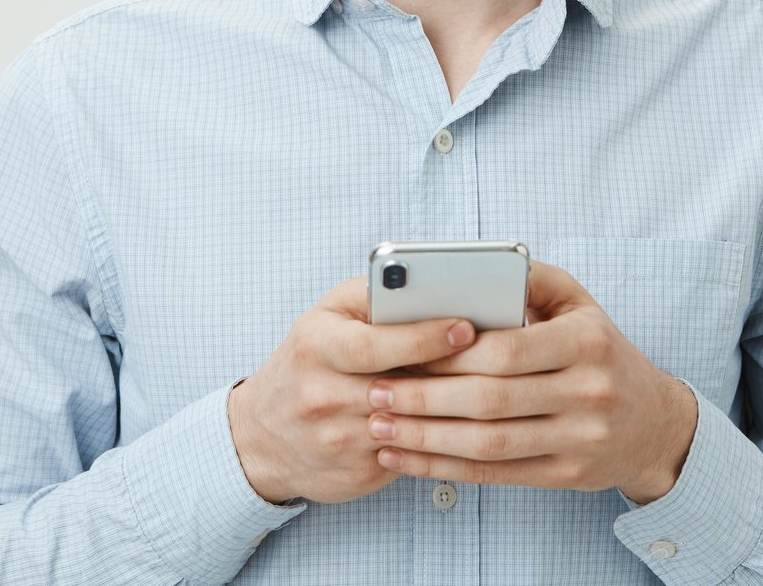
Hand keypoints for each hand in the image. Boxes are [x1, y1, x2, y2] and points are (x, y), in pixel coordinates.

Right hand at [228, 276, 474, 505]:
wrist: (261, 436)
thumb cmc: (307, 361)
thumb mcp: (327, 315)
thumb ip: (373, 296)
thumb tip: (430, 287)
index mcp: (317, 347)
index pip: (376, 344)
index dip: (424, 337)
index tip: (466, 327)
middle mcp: (323, 396)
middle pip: (402, 388)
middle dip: (454, 372)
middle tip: (501, 356)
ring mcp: (340, 440)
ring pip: (415, 425)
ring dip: (456, 408)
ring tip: (494, 386)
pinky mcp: (358, 474)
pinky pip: (413, 455)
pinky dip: (443, 438)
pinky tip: (468, 422)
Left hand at [363, 260, 697, 503]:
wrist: (655, 423)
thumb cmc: (601, 352)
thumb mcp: (580, 304)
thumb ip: (531, 279)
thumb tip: (473, 269)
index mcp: (586, 342)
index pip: (506, 350)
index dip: (449, 354)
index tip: (402, 352)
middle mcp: (588, 392)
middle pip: (491, 400)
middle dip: (425, 398)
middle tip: (375, 392)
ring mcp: (580, 439)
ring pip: (489, 444)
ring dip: (426, 438)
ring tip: (379, 428)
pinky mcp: (568, 475)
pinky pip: (496, 475)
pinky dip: (445, 469)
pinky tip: (407, 459)